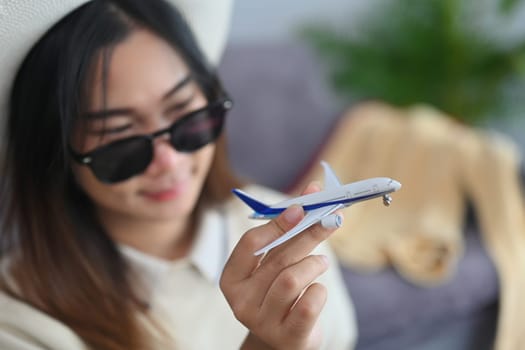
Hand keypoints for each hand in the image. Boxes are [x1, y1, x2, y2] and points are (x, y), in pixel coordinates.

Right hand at [220, 183, 336, 349]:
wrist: (283, 341)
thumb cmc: (280, 293)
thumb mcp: (276, 264)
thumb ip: (288, 230)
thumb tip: (313, 190)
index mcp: (232, 278)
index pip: (250, 242)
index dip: (277, 222)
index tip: (301, 207)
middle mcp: (241, 301)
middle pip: (277, 257)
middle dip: (308, 233)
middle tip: (332, 217)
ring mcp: (263, 322)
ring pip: (292, 279)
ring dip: (314, 265)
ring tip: (321, 262)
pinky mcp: (287, 337)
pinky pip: (309, 304)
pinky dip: (320, 290)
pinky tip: (318, 289)